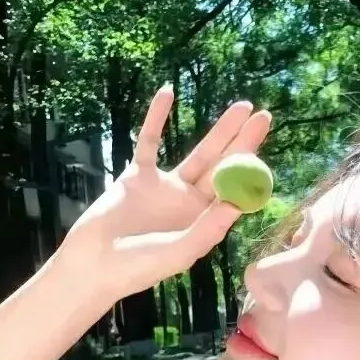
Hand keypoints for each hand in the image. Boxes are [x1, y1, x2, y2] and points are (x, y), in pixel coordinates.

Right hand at [59, 86, 271, 296]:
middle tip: (263, 115)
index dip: (252, 169)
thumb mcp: (178, 252)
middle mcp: (190, 204)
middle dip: (243, 142)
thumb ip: (206, 230)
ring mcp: (165, 188)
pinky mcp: (137, 176)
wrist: (92, 264)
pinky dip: (157, 119)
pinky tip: (167, 93)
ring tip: (241, 106)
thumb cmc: (138, 267)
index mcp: (204, 223)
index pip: (234, 192)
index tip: (267, 153)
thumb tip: (237, 204)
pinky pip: (149, 143)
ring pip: (197, 154)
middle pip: (223, 168)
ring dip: (219, 131)